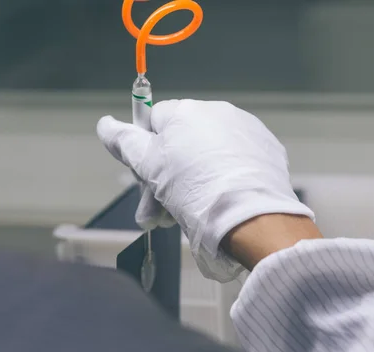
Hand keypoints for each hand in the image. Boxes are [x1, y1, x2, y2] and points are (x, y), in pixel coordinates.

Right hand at [97, 100, 313, 281]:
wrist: (250, 217)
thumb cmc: (195, 191)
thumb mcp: (148, 167)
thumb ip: (124, 142)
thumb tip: (106, 125)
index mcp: (186, 111)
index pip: (153, 121)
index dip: (145, 152)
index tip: (146, 180)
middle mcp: (218, 112)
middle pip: (181, 142)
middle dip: (166, 178)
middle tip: (159, 212)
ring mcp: (246, 130)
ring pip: (208, 154)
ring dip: (193, 182)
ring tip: (187, 215)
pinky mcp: (266, 150)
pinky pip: (235, 161)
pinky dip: (224, 178)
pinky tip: (219, 202)